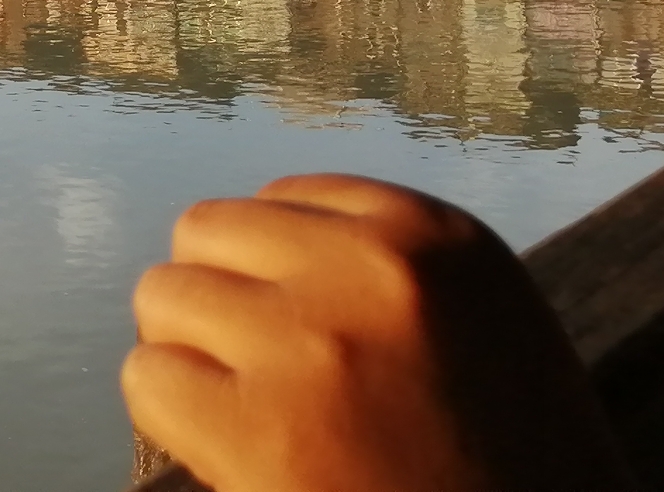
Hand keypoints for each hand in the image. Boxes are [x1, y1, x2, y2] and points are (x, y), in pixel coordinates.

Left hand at [121, 174, 633, 491]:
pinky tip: (229, 455)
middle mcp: (374, 267)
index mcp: (437, 234)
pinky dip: (172, 419)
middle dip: (216, 299)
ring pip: (164, 295)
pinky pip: (149, 378)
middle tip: (257, 374)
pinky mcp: (264, 427)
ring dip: (188, 355)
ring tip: (250, 413)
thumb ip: (383, 272)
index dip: (273, 273)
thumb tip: (255, 253)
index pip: (283, 199)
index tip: (305, 335)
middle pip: (205, 231)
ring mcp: (313, 341)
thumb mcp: (483, 327)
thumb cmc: (515, 468)